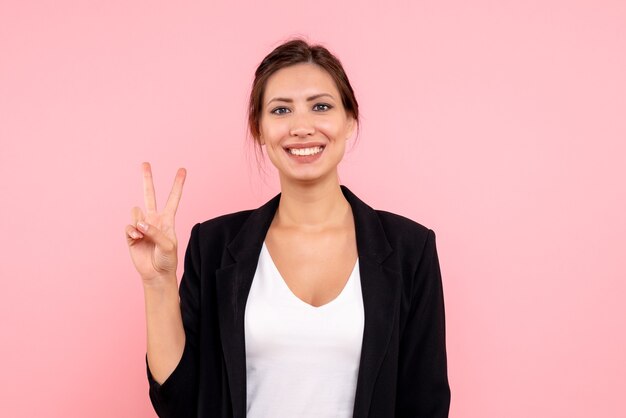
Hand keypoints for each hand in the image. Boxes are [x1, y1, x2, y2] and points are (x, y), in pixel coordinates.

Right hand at [125, 162, 186, 284]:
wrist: (156, 273)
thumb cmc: (167, 259)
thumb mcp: (168, 245)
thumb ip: (155, 232)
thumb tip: (140, 223)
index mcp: (167, 220)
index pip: (173, 198)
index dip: (178, 184)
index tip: (183, 169)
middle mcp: (154, 219)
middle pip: (149, 195)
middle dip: (147, 179)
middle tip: (145, 163)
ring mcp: (141, 226)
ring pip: (135, 211)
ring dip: (138, 221)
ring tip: (143, 234)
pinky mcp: (131, 234)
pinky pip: (128, 226)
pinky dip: (132, 231)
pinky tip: (136, 238)